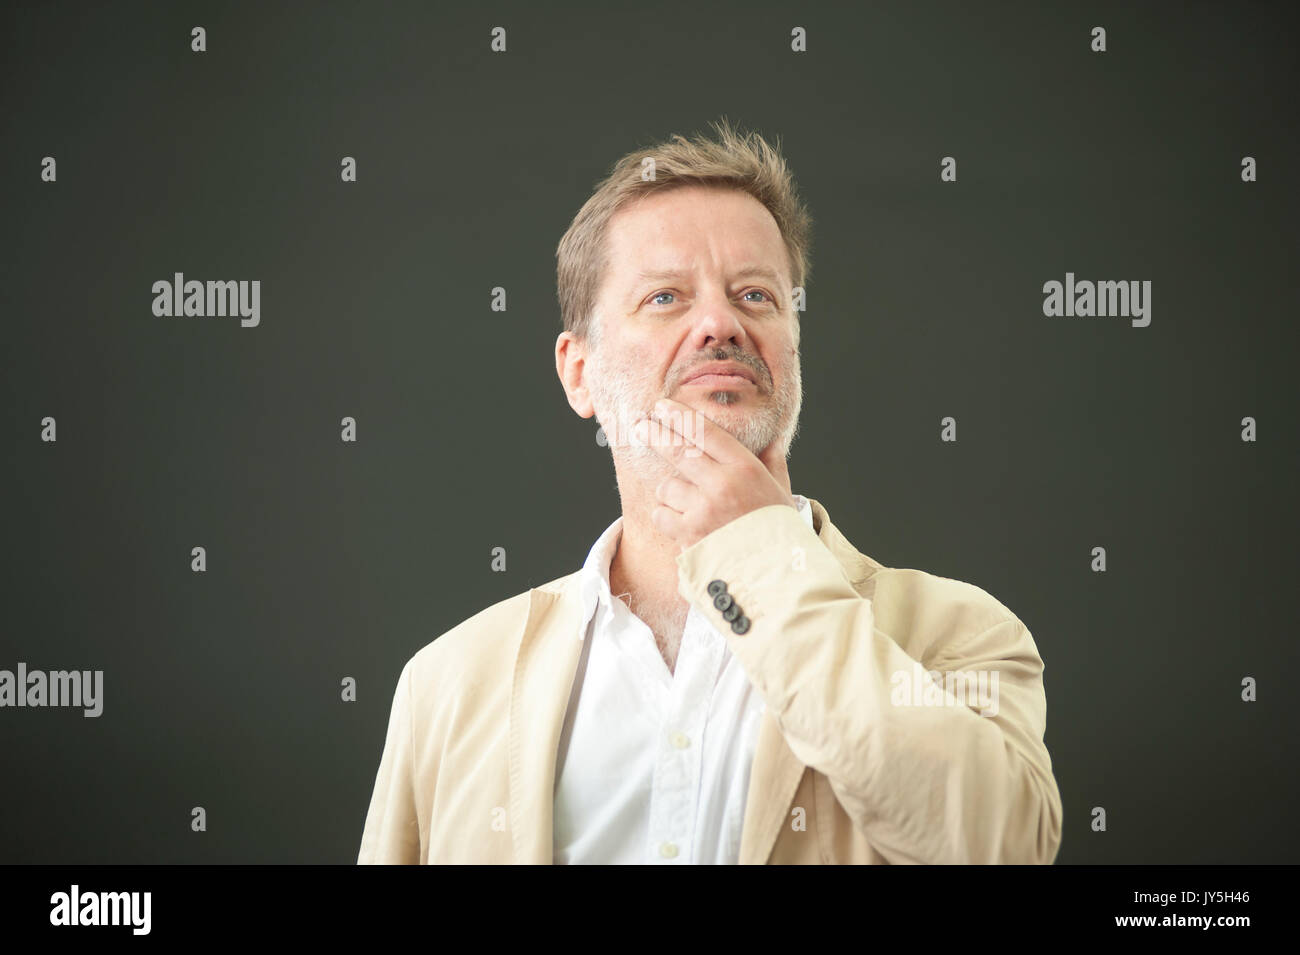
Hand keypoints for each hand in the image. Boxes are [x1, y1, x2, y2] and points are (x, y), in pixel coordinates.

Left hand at [633, 397, 796, 550]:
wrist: (776, 577)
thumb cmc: (781, 533)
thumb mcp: (783, 492)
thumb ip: (774, 464)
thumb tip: (772, 442)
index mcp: (746, 468)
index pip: (705, 432)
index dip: (680, 417)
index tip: (662, 407)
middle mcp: (721, 484)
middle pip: (677, 450)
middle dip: (654, 434)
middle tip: (639, 426)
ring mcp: (702, 510)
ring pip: (666, 486)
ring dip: (671, 492)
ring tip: (690, 504)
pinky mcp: (687, 535)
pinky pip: (662, 515)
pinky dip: (667, 517)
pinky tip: (683, 523)